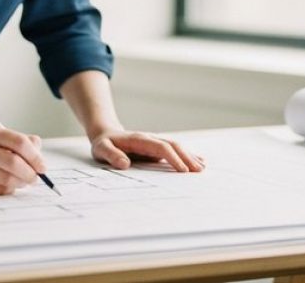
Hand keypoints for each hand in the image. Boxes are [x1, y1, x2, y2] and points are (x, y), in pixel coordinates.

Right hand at [0, 124, 47, 194]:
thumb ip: (14, 140)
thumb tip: (37, 146)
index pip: (19, 142)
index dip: (35, 156)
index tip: (42, 166)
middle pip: (14, 162)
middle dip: (30, 173)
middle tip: (35, 178)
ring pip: (7, 178)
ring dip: (21, 183)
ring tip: (24, 182)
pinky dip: (9, 190)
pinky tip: (9, 186)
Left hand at [88, 130, 204, 172]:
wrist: (106, 134)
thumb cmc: (103, 144)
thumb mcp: (101, 149)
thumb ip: (111, 155)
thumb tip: (124, 164)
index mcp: (139, 139)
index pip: (161, 147)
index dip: (173, 158)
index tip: (183, 170)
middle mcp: (150, 139)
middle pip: (173, 145)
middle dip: (187, 157)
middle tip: (199, 171)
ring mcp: (154, 143)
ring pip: (176, 147)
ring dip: (189, 156)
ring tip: (202, 168)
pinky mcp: (156, 148)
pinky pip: (174, 150)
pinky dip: (186, 155)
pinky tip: (198, 161)